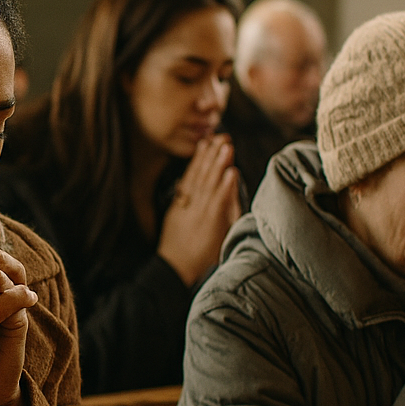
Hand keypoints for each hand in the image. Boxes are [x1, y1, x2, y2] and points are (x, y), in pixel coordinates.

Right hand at [157, 134, 242, 285]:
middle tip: (219, 136)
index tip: (206, 142)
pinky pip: (219, 201)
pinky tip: (231, 172)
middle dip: (210, 155)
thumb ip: (181, 204)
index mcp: (181, 204)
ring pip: (210, 183)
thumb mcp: (174, 222)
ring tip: (227, 146)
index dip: (199, 158)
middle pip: (201, 175)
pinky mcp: (210, 222)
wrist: (173, 269)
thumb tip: (183, 186)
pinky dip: (225, 186)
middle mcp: (190, 205)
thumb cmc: (176, 251)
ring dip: (219, 164)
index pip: (191, 176)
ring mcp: (200, 213)